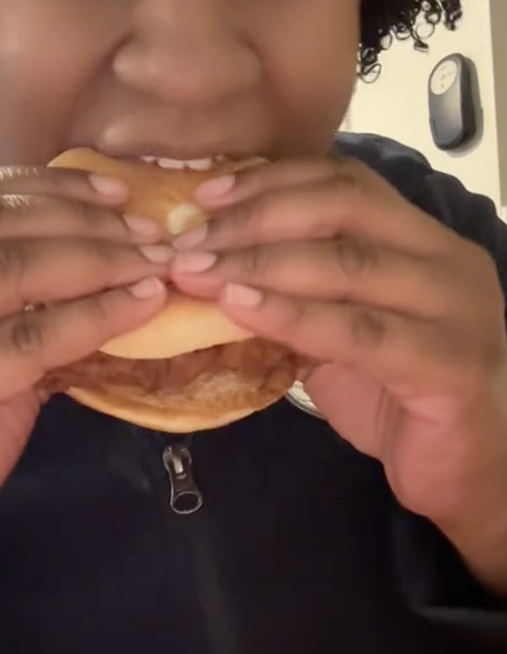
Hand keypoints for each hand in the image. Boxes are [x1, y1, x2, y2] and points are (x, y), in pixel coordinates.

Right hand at [0, 166, 169, 653]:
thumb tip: (88, 287)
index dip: (38, 185)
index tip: (108, 188)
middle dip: (78, 213)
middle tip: (151, 223)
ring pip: (5, 266)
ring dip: (96, 255)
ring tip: (157, 261)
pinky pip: (21, 340)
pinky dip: (91, 314)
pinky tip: (139, 308)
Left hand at [169, 157, 506, 587]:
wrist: (468, 473)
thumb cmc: (396, 397)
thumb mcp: (336, 329)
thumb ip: (293, 290)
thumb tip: (204, 262)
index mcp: (421, 240)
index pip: (345, 181)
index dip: (270, 181)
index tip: (204, 197)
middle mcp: (445, 260)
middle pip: (343, 207)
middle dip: (254, 218)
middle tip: (186, 241)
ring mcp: (455, 310)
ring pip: (347, 264)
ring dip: (257, 263)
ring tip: (195, 273)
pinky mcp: (450, 364)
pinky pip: (360, 331)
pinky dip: (292, 315)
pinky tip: (238, 309)